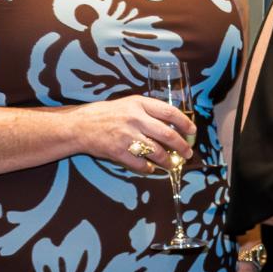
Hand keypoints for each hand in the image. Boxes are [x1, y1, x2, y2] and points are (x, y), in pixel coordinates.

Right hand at [74, 95, 196, 174]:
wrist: (80, 125)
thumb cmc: (106, 114)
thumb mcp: (128, 105)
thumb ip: (148, 111)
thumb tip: (171, 124)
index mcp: (139, 104)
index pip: (169, 112)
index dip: (184, 122)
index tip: (192, 131)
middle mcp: (134, 118)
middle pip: (167, 134)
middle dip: (181, 146)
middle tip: (187, 153)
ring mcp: (126, 136)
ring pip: (156, 151)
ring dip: (167, 161)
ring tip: (172, 164)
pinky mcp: (118, 151)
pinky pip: (141, 163)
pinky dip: (149, 168)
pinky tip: (151, 168)